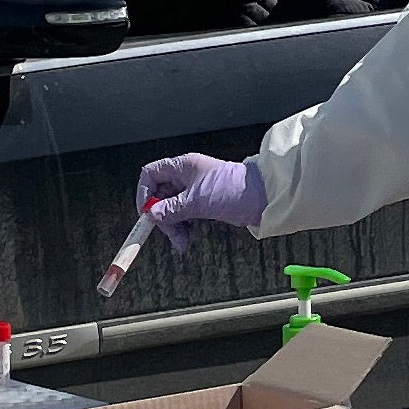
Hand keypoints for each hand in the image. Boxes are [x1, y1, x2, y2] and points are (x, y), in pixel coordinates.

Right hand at [137, 153, 267, 252]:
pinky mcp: (203, 203)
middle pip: (160, 195)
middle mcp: (186, 176)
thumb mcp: (197, 201)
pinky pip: (184, 215)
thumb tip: (152, 215)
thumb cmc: (235, 189)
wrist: (263, 197)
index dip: (145, 194)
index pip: (151, 174)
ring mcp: (194, 190)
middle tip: (170, 234)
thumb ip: (172, 209)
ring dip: (173, 226)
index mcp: (183, 166)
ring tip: (182, 242)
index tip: (147, 214)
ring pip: (171, 208)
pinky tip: (187, 238)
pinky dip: (183, 227)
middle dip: (162, 217)